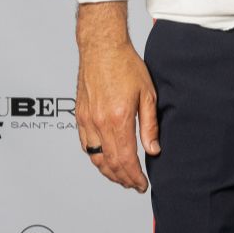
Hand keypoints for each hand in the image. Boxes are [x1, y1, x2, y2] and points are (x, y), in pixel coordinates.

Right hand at [76, 16, 159, 192]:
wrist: (102, 47)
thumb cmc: (126, 65)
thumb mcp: (147, 94)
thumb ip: (149, 125)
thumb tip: (153, 150)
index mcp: (118, 119)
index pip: (126, 159)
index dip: (134, 177)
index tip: (142, 184)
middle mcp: (99, 123)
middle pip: (109, 163)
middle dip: (123, 179)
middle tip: (133, 185)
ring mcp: (87, 120)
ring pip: (95, 157)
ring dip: (108, 172)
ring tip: (121, 177)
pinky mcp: (80, 116)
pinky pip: (86, 145)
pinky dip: (96, 157)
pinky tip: (105, 159)